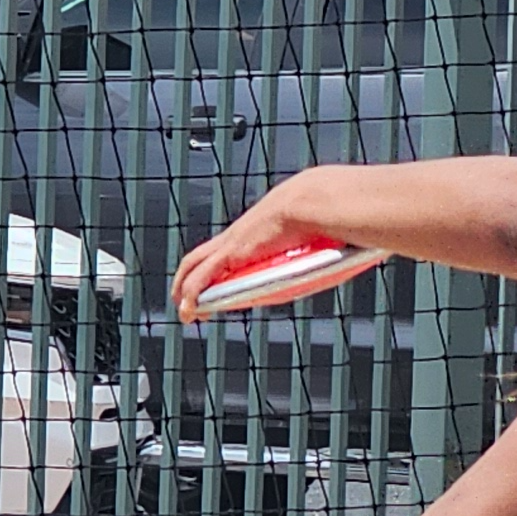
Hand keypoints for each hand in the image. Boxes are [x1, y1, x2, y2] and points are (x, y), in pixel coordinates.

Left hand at [172, 176, 338, 322]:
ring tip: (183, 312)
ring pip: (193, 267)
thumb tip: (334, 256)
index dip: (210, 267)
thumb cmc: (316, 218)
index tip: (210, 286)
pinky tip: (189, 310)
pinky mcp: (230, 253)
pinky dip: (192, 294)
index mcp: (251, 234)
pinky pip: (202, 278)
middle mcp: (235, 237)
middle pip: (199, 257)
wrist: (309, 203)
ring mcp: (230, 244)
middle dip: (186, 278)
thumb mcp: (307, 237)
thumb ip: (307, 253)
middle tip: (183, 299)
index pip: (222, 250)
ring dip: (182, 289)